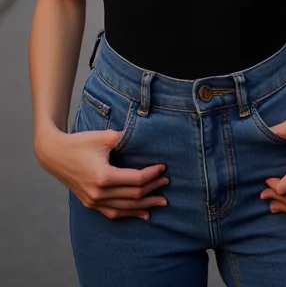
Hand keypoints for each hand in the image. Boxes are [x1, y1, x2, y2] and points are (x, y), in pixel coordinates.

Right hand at [36, 126, 168, 219]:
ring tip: (161, 201)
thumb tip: (145, 137)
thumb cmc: (79, 142)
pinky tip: (143, 213)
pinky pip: (113, 213)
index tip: (163, 168)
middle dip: (152, 189)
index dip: (152, 175)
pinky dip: (130, 213)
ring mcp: (93, 201)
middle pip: (133, 195)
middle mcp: (98, 193)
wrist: (55, 155)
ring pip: (125, 208)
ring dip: (145, 204)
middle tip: (167, 183)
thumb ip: (125, 137)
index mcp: (103, 176)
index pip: (136, 180)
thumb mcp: (103, 137)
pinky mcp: (90, 203)